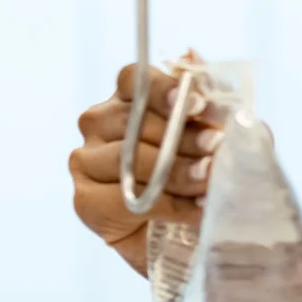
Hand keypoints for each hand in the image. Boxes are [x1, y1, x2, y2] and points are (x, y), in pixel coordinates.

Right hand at [71, 61, 226, 275]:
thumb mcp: (214, 142)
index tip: (199, 104)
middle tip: (216, 146)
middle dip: (181, 135)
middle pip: (133, 119)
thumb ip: (205, 102)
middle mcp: (99, 125)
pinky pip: (126, 197)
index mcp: (126, 101)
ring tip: (210, 180)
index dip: (165, 89)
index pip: (135, 80)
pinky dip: (167, 204)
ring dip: (176, 171)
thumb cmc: (201, 186)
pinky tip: (195, 210)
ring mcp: (86, 162)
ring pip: (129, 158)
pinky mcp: (85, 202)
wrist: (192, 245)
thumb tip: (192, 55)